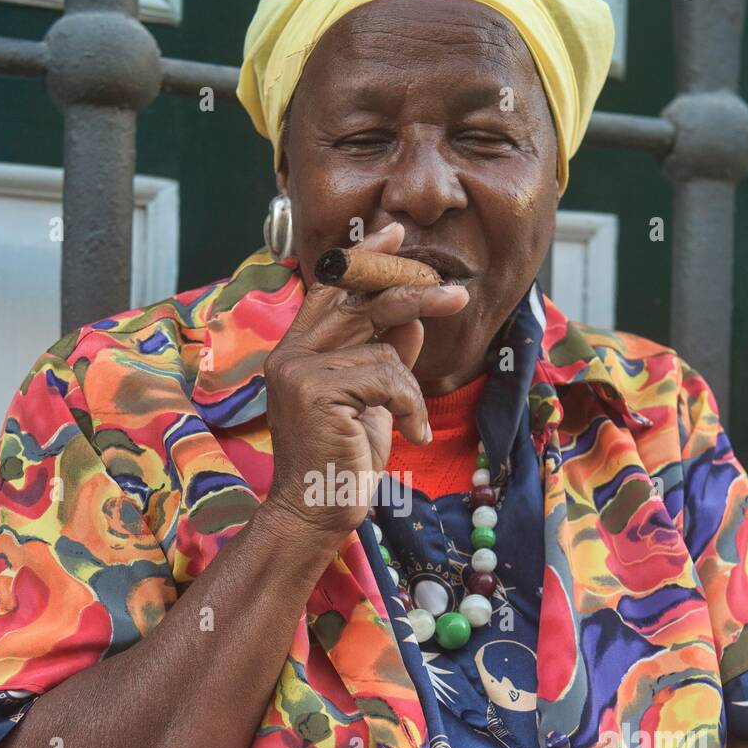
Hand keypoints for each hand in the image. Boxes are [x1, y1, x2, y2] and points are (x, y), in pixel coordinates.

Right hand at [263, 222, 468, 539]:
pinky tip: (411, 436)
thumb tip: (414, 319)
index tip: (397, 235)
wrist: (316, 513)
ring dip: (410, 388)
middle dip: (414, 293)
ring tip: (414, 421)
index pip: (331, 290)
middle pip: (361, 303)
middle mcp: (291, 354)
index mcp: (297, 352)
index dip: (365, 261)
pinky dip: (410, 407)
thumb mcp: (372, 402)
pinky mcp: (316, 390)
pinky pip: (388, 377)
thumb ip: (385, 358)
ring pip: (383, 347)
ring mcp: (299, 370)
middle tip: (457, 296)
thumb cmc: (342, 462)